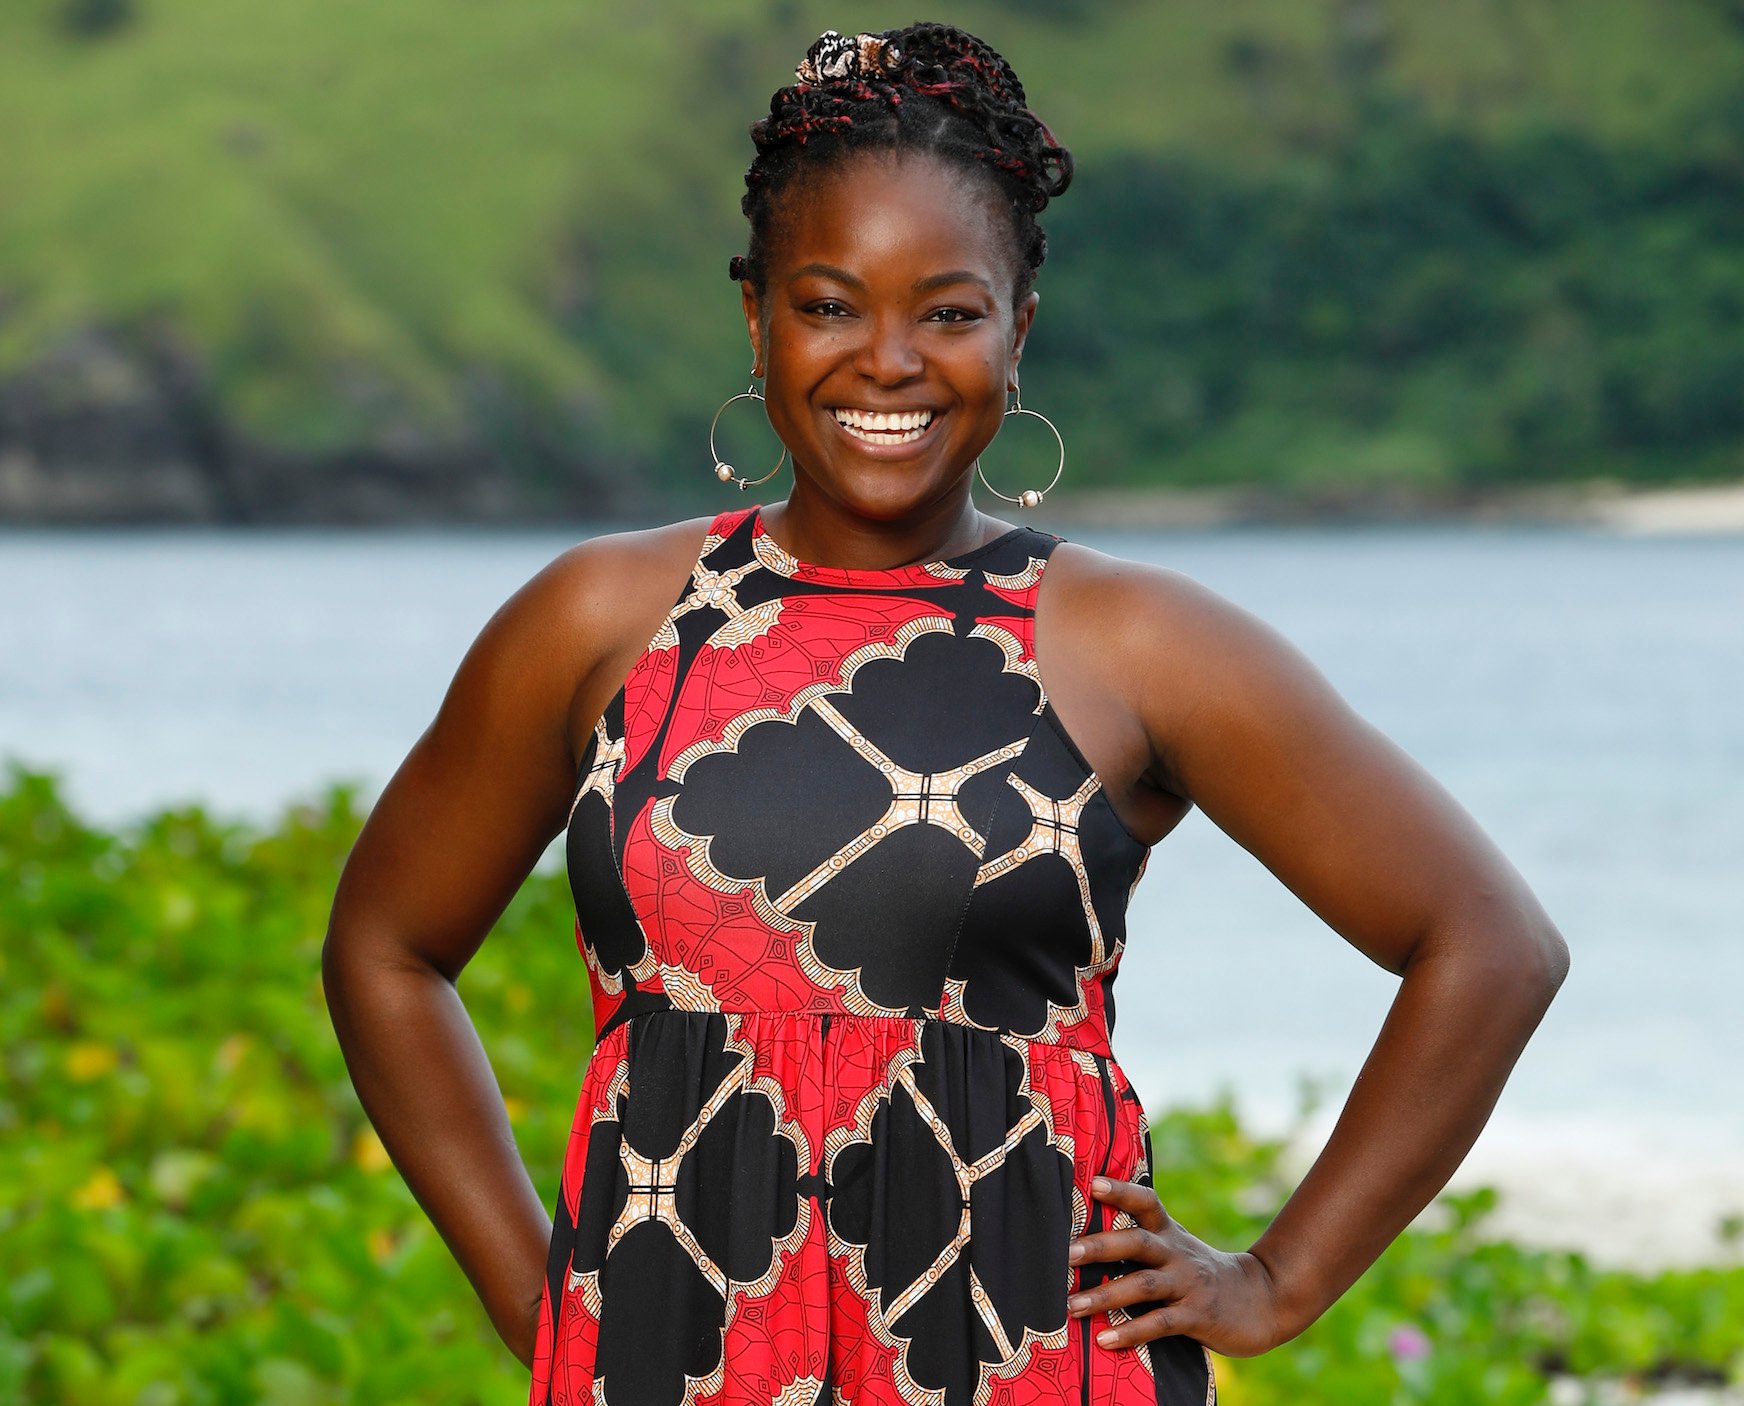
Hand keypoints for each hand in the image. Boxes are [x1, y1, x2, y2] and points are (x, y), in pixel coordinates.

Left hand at [1066, 1176, 1286, 1358]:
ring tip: (1072, 1306)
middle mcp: (1177, 1253)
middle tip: (1067, 1253)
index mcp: (1170, 1233)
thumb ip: (1144, 1242)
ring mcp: (1188, 1284)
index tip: (1091, 1183)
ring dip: (1105, 1295)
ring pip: (1143, 1285)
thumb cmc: (1202, 1274)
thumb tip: (1087, 1240)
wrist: (1263, 1299)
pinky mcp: (1198, 1316)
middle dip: (1101, 1246)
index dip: (1120, 1190)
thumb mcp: (1177, 1248)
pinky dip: (1131, 1332)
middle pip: (1137, 1242)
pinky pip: (1160, 1323)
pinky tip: (1105, 1340)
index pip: (1145, 1202)